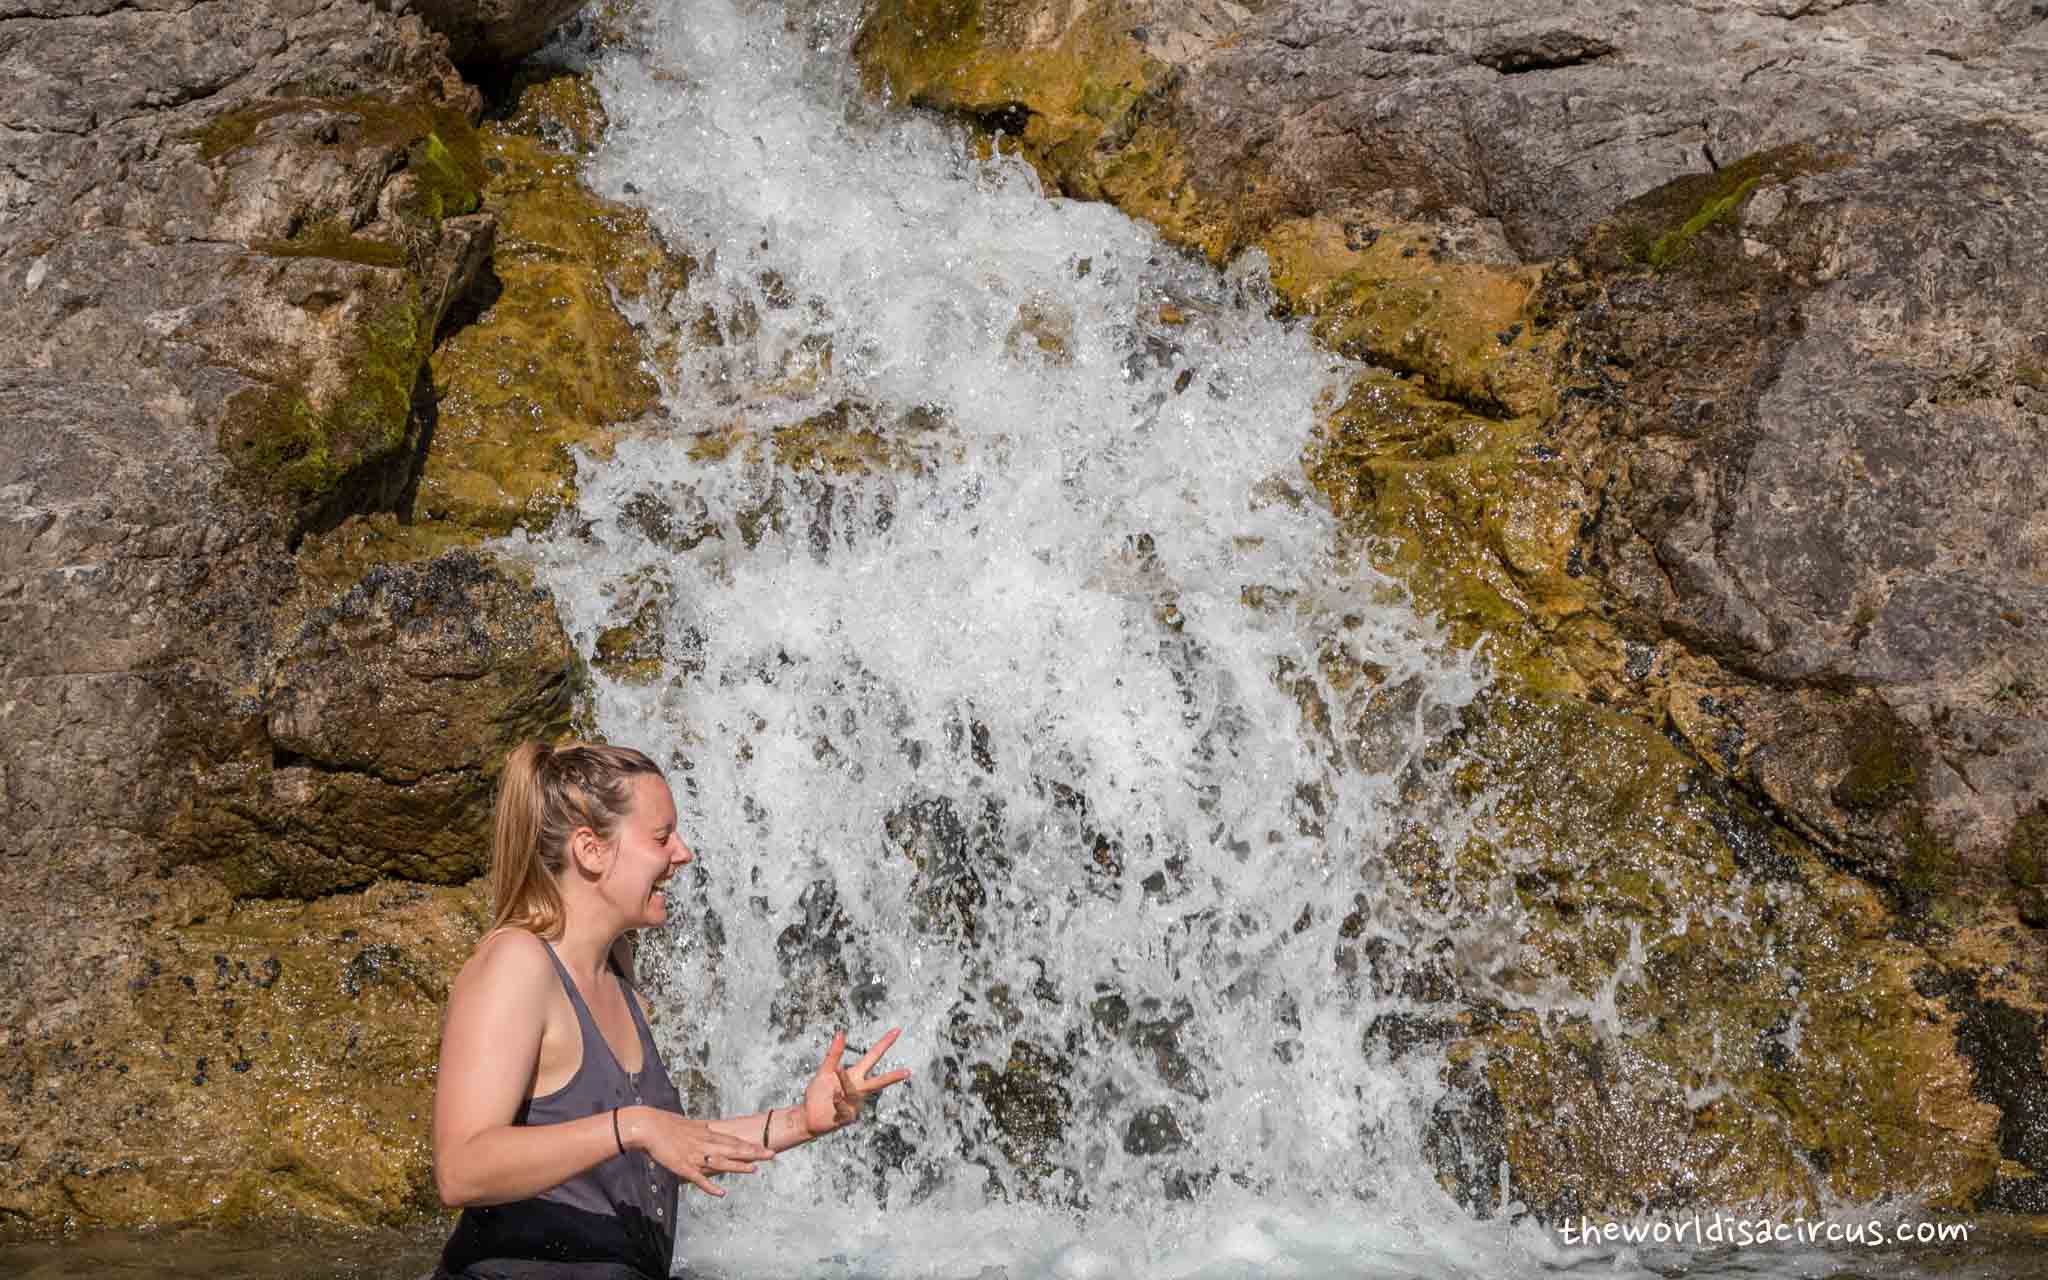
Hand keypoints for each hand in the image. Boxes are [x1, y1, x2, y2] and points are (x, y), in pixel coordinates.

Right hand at [632, 1109, 773, 1197]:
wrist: (648, 1126)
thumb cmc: (666, 1124)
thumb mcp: (688, 1125)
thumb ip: (700, 1130)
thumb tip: (708, 1129)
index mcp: (706, 1134)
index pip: (732, 1140)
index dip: (749, 1145)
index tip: (764, 1147)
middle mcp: (704, 1144)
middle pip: (733, 1149)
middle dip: (753, 1153)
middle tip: (771, 1155)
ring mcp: (695, 1156)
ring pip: (721, 1162)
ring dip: (738, 1167)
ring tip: (754, 1170)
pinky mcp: (683, 1166)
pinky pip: (699, 1178)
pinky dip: (710, 1186)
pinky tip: (722, 1192)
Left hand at [797, 1028, 910, 1139]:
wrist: (807, 1116)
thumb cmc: (818, 1093)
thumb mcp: (825, 1070)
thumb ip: (834, 1054)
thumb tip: (841, 1032)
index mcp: (855, 1075)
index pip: (873, 1057)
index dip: (884, 1043)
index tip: (897, 1031)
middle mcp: (858, 1089)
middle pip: (878, 1082)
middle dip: (892, 1077)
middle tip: (908, 1072)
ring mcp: (855, 1105)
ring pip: (853, 1090)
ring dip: (844, 1082)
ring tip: (835, 1078)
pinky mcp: (848, 1118)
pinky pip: (845, 1107)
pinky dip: (838, 1101)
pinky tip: (833, 1099)